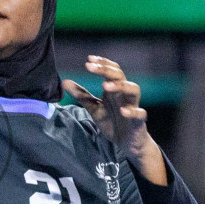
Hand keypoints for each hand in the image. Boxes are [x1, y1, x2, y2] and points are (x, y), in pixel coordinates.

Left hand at [63, 57, 165, 183]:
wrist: (128, 144)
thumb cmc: (113, 123)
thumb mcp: (94, 109)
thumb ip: (82, 96)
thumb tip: (64, 82)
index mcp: (114, 90)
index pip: (112, 70)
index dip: (102, 63)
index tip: (89, 59)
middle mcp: (124, 95)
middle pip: (120, 76)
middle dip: (105, 70)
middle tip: (90, 66)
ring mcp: (133, 107)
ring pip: (133, 90)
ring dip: (120, 86)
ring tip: (104, 85)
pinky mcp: (139, 122)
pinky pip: (140, 113)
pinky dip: (132, 111)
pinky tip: (122, 111)